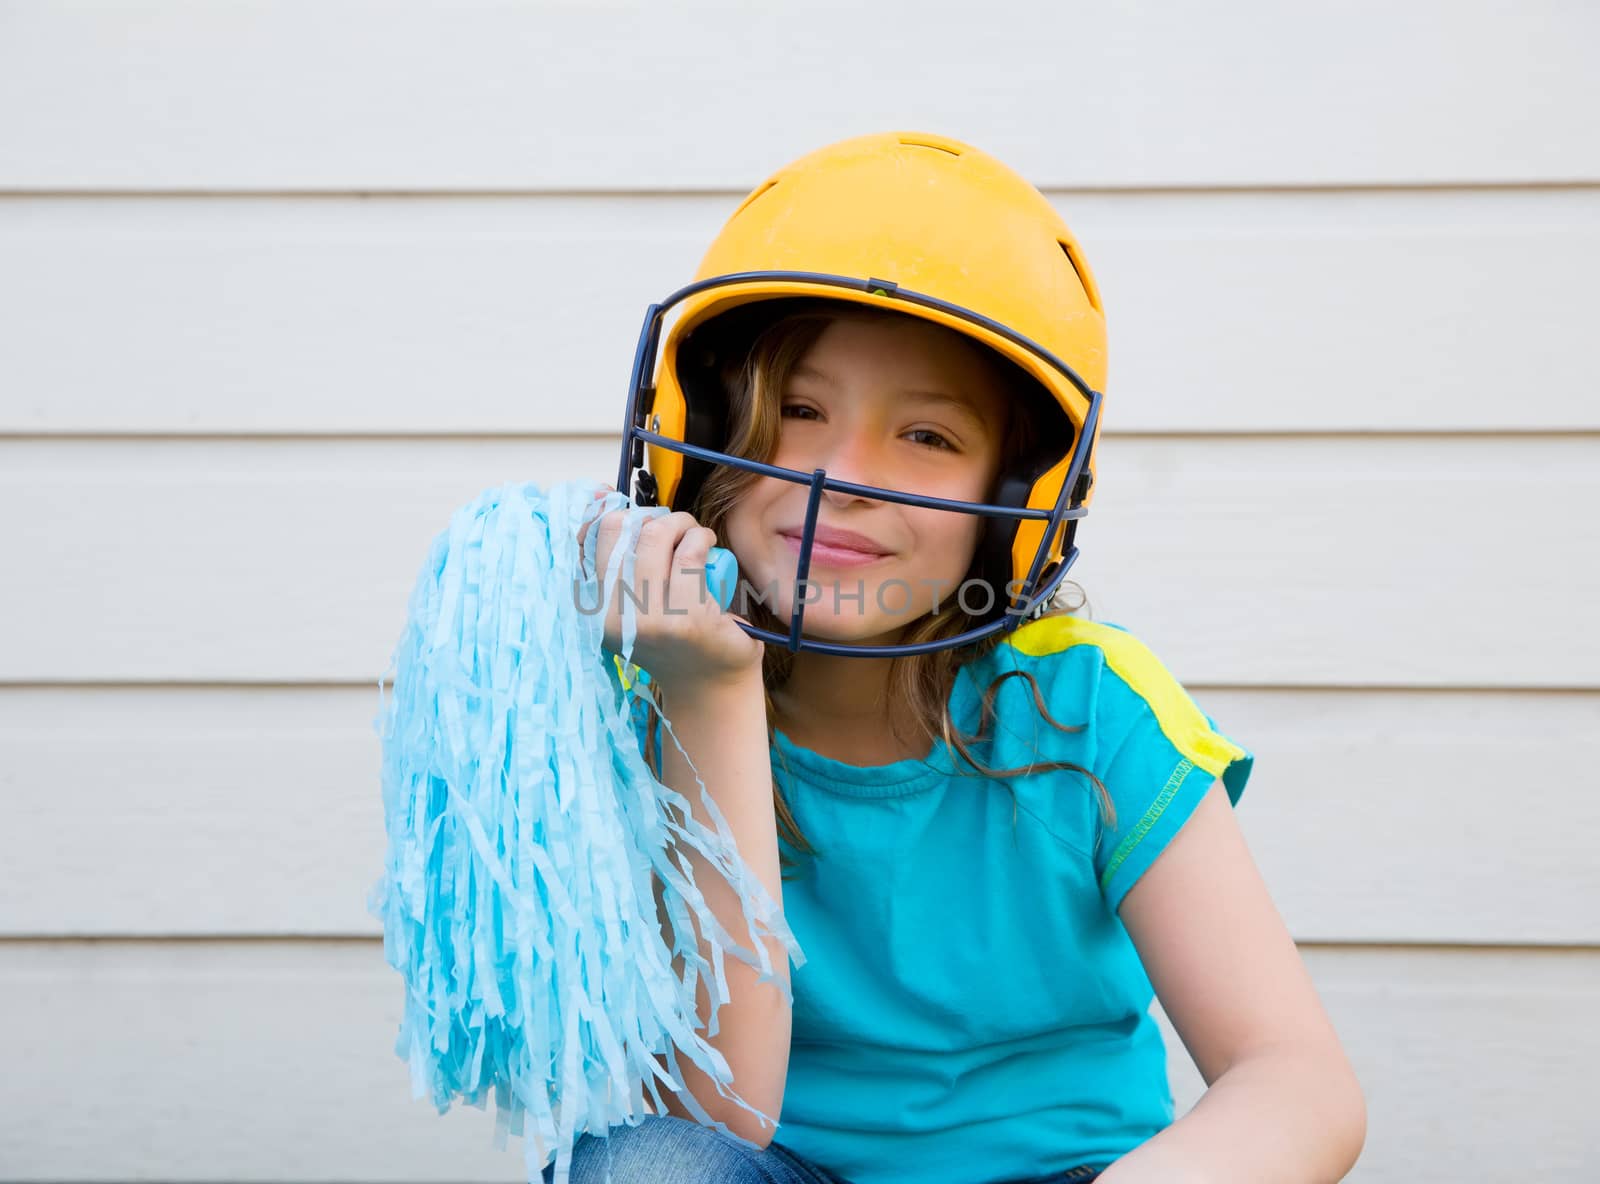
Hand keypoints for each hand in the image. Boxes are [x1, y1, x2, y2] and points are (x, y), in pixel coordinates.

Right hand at [580, 484, 762, 693]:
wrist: (709, 689)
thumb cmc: (674, 640)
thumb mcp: (631, 603)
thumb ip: (614, 561)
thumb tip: (598, 493)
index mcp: (594, 610)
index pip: (590, 537)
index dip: (612, 511)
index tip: (637, 513)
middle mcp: (612, 617)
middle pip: (621, 528)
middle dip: (655, 517)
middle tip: (678, 528)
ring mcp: (649, 620)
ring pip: (656, 535)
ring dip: (682, 523)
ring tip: (696, 535)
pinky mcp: (687, 619)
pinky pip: (690, 553)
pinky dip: (701, 538)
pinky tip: (707, 545)